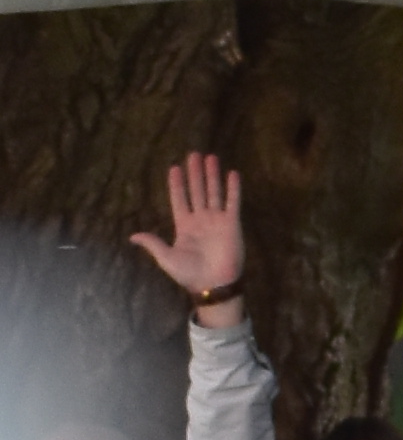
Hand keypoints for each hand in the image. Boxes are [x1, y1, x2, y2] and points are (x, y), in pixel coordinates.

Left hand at [132, 154, 242, 318]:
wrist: (213, 284)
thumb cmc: (189, 273)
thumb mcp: (165, 257)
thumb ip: (153, 243)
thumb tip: (132, 236)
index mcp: (184, 225)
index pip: (179, 199)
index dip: (177, 184)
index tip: (175, 168)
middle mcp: (200, 219)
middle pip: (197, 190)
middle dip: (195, 173)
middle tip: (193, 154)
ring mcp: (217, 220)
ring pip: (214, 192)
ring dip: (212, 175)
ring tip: (210, 157)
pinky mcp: (232, 224)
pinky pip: (232, 202)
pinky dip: (232, 189)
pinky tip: (232, 174)